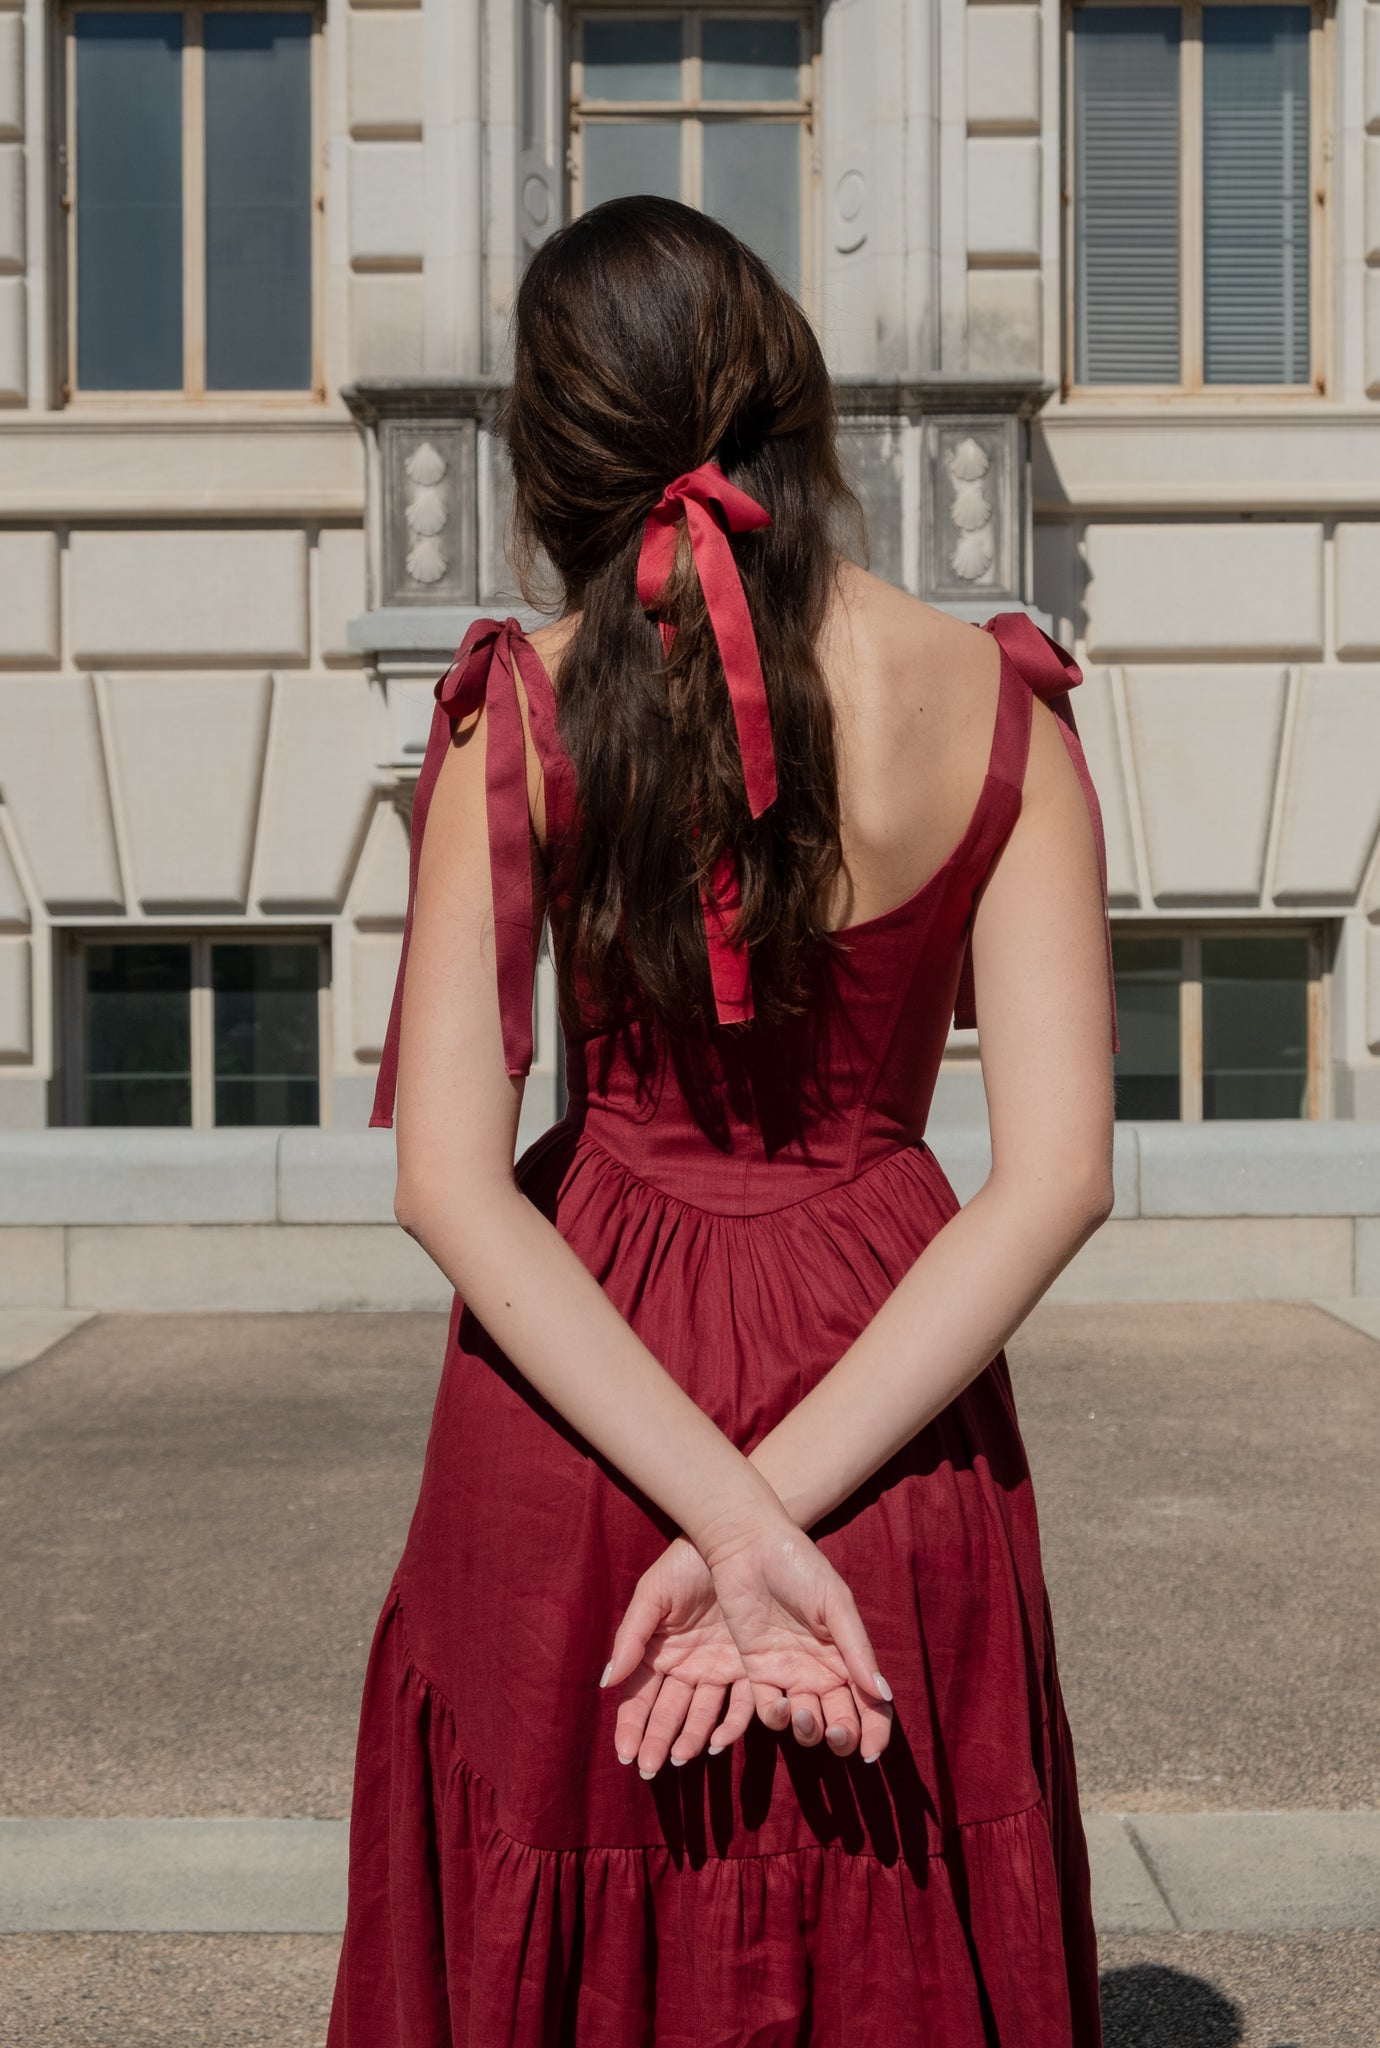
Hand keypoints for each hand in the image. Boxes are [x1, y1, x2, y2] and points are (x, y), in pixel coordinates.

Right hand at [600, 1536, 755, 1773]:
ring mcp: (718, 1669)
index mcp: (658, 1652)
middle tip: (650, 1769)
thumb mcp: (652, 1594)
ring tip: (680, 1760)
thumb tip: (607, 1683)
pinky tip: (717, 1742)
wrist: (738, 1540)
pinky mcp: (750, 1667)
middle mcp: (686, 1666)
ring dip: (689, 1739)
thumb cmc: (686, 1563)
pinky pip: (740, 1704)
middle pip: (667, 1713)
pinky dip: (729, 1725)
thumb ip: (631, 1638)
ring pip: (701, 1714)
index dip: (630, 1725)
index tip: (625, 1754)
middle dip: (656, 1741)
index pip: (639, 1697)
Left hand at [699, 1503, 893, 1762]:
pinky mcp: (757, 1671)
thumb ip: (857, 1650)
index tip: (871, 1753)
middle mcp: (821, 1671)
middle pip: (841, 1721)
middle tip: (837, 1734)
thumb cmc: (801, 1566)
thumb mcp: (835, 1604)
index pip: (870, 1705)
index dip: (876, 1732)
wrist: (749, 1545)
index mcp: (848, 1655)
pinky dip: (775, 1718)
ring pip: (806, 1723)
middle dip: (844, 1737)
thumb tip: (883, 1695)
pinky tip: (780, 1707)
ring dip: (809, 1731)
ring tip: (804, 1714)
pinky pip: (768, 1709)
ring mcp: (789, 1673)